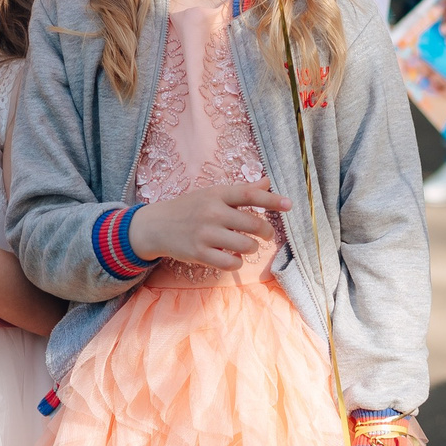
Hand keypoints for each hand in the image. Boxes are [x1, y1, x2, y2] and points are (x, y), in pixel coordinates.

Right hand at [128, 181, 289, 268]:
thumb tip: (267, 181)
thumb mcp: (212, 194)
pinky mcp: (199, 253)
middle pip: (253, 224)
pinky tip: (232, 257)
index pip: (249, 195)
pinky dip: (237, 262)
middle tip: (267, 234)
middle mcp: (212, 212)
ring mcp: (205, 234)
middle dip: (266, 232)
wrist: (156, 226)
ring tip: (246, 245)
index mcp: (217, 194)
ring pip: (246, 246)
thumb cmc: (189, 208)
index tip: (289, 204)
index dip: (272, 200)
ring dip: (251, 248)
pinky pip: (231, 263)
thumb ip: (241, 190)